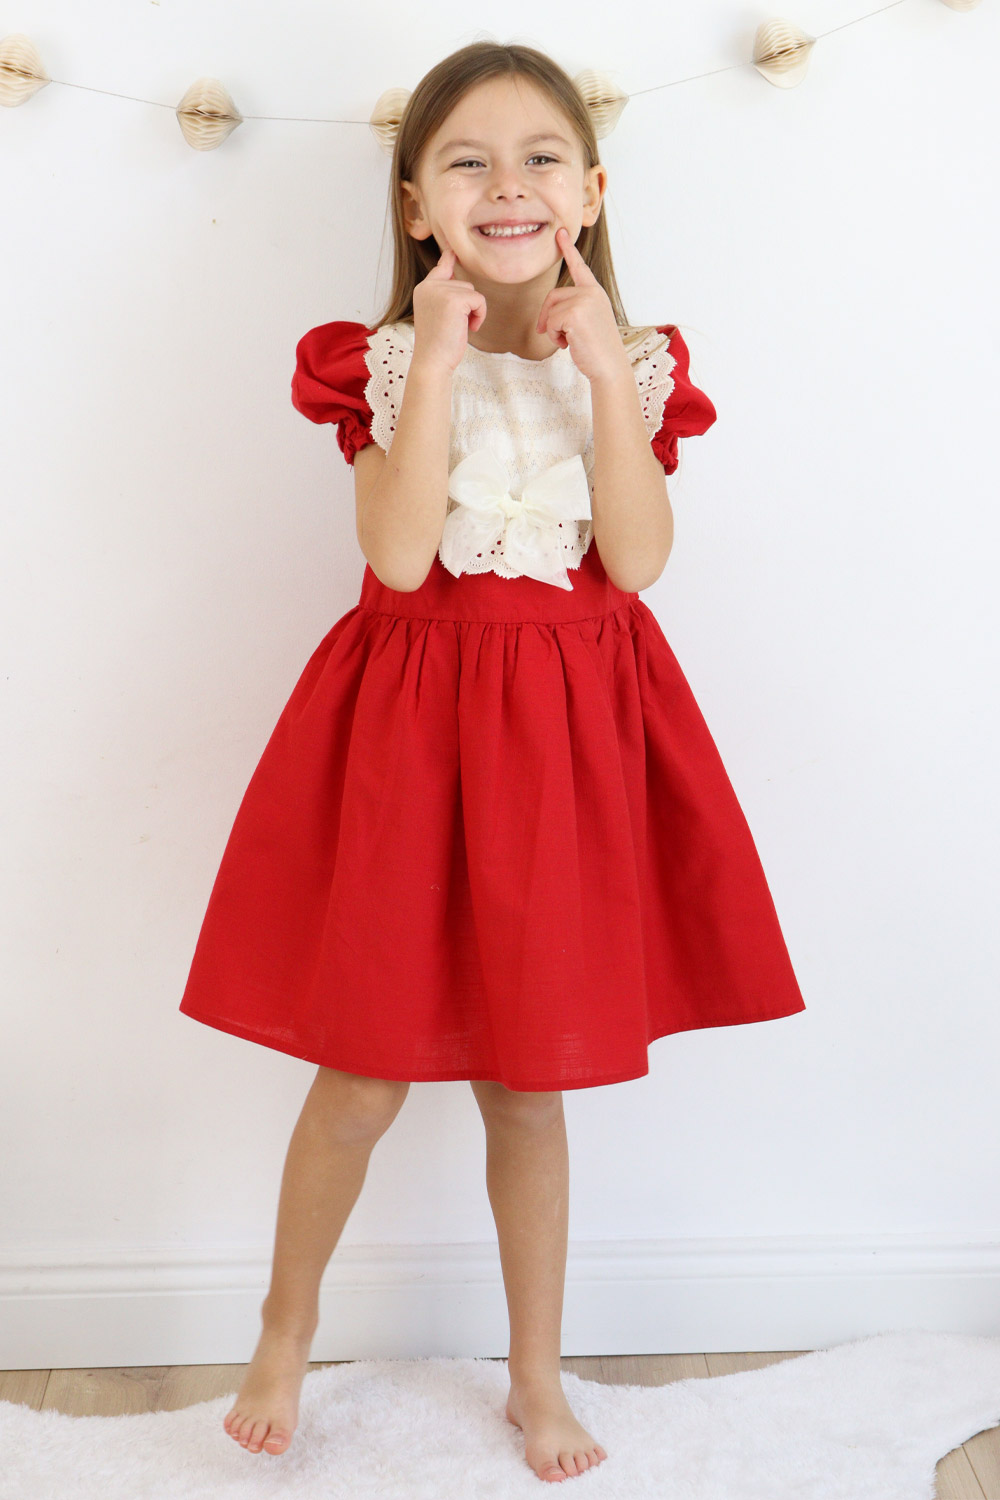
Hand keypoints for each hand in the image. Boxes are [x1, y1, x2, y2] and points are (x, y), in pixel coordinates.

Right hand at [411, 240, 487, 374]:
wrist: (432, 362)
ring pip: (472, 291)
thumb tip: (456, 279)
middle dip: (467, 305)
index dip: (450, 257)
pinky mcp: (453, 300)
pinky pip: (479, 300)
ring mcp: (440, 291)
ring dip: (474, 311)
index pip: (441, 266)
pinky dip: (480, 315)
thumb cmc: (438, 344)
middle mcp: (429, 286)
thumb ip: (446, 295)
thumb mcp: (439, 313)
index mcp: (424, 289)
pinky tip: (469, 329)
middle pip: (464, 283)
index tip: (454, 248)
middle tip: (455, 326)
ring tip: (459, 328)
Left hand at [535, 226, 629, 383]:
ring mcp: (584, 301)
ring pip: (550, 311)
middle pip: (553, 295)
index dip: (568, 250)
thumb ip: (573, 309)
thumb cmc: (597, 349)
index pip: (579, 268)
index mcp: (595, 292)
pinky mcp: (575, 313)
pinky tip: (567, 344)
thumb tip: (547, 313)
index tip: (560, 233)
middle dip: (546, 316)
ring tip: (567, 341)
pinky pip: (550, 322)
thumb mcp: (587, 322)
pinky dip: (553, 336)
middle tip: (549, 334)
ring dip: (552, 330)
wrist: (609, 367)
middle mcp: (591, 292)